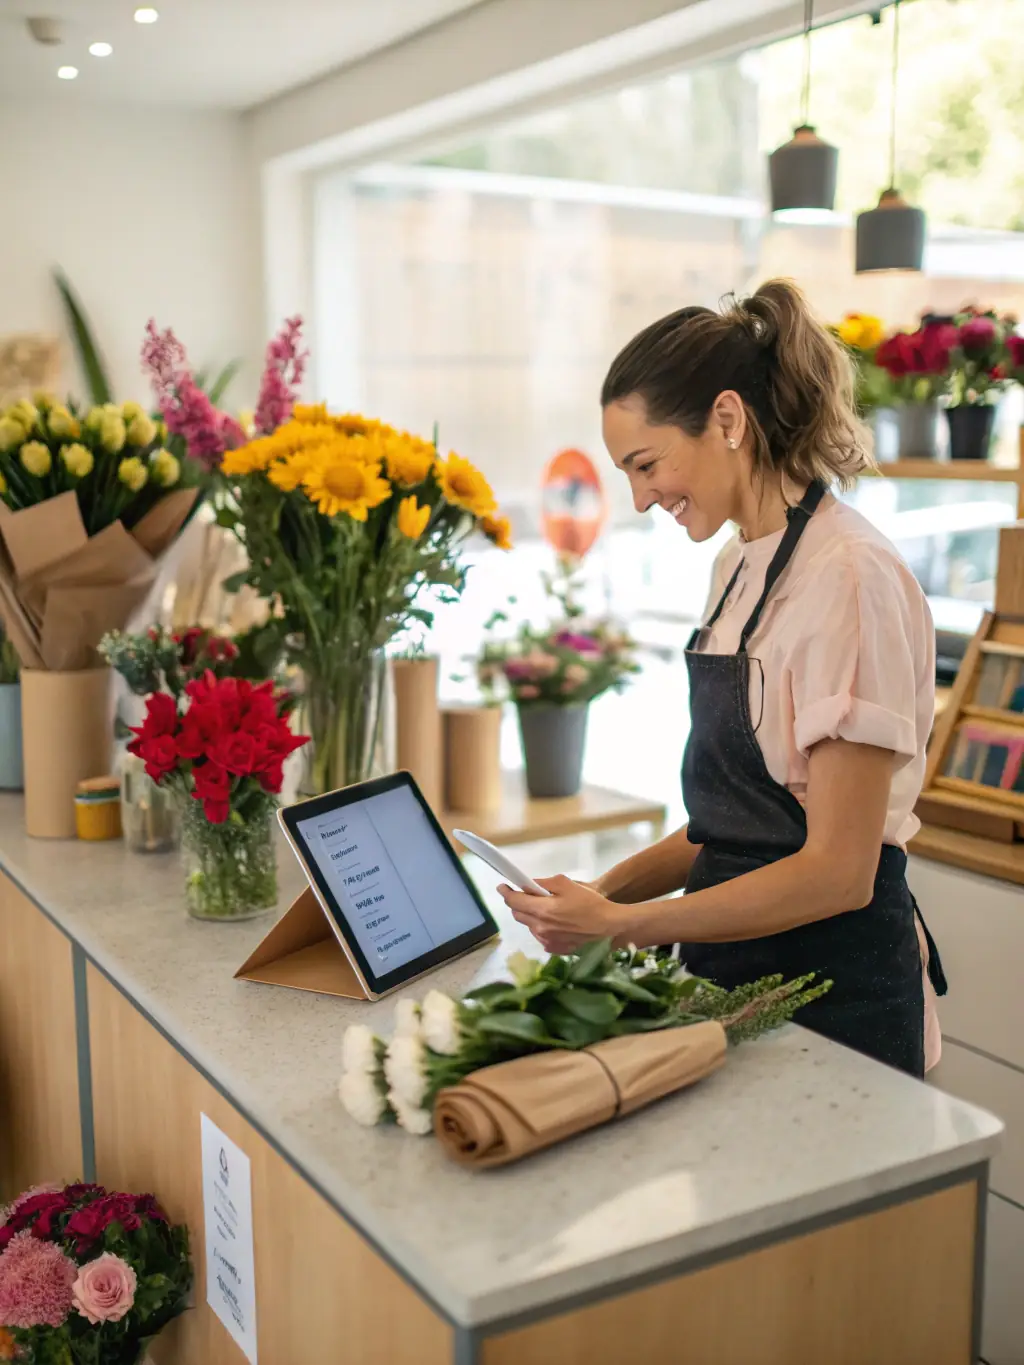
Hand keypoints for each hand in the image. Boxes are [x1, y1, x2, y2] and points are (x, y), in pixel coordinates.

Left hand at [497, 875, 630, 954]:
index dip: (506, 892)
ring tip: (546, 908)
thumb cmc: (590, 903)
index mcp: (542, 910)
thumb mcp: (567, 884)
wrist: (609, 926)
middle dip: (517, 903)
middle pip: (517, 915)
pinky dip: (541, 927)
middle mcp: (540, 928)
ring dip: (530, 916)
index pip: (514, 901)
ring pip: (529, 926)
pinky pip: (540, 936)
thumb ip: (544, 883)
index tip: (502, 886)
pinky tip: (555, 922)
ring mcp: (547, 941)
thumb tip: (529, 884)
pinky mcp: (554, 949)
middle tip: (525, 895)